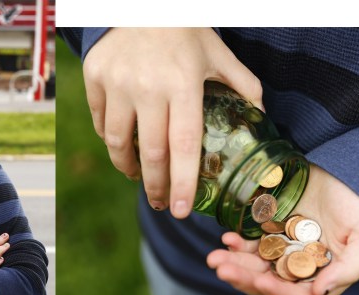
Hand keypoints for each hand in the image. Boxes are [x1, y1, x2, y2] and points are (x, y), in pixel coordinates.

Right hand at [83, 27, 262, 217]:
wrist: (143, 2)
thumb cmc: (185, 30)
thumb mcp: (218, 53)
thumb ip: (243, 84)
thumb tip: (263, 115)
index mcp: (183, 84)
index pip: (183, 144)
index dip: (183, 181)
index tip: (182, 209)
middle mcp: (147, 86)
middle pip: (149, 152)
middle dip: (155, 186)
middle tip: (161, 204)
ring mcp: (116, 82)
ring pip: (116, 141)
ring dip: (128, 167)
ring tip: (139, 177)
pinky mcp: (95, 77)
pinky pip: (99, 120)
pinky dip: (110, 139)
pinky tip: (122, 144)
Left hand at [206, 164, 358, 294]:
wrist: (355, 174)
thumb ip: (349, 267)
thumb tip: (319, 291)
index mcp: (325, 276)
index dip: (279, 293)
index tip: (262, 282)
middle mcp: (303, 268)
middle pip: (269, 283)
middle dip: (244, 278)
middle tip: (222, 269)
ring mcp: (286, 249)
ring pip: (255, 265)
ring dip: (234, 263)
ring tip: (215, 257)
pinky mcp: (273, 230)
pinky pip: (252, 243)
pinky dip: (238, 244)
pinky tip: (227, 237)